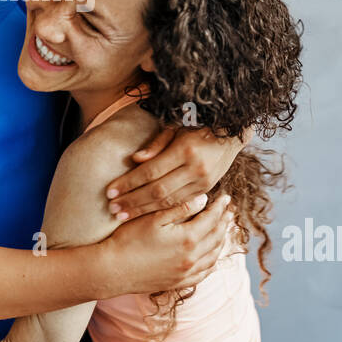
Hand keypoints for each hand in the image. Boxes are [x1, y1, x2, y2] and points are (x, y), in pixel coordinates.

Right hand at [100, 191, 231, 295]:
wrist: (112, 270)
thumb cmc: (128, 240)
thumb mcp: (153, 218)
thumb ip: (180, 208)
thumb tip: (203, 199)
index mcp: (187, 238)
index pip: (211, 219)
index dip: (219, 207)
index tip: (226, 198)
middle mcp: (191, 258)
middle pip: (216, 237)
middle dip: (224, 222)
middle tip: (229, 211)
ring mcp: (186, 273)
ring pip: (213, 255)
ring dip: (221, 241)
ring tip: (224, 230)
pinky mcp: (178, 283)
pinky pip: (204, 273)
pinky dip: (212, 262)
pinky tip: (212, 256)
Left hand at [103, 124, 251, 221]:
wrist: (232, 133)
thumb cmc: (197, 125)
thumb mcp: (176, 127)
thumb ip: (156, 144)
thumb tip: (135, 159)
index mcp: (185, 150)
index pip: (150, 172)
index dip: (128, 183)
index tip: (110, 191)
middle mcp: (196, 169)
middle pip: (158, 191)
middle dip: (132, 201)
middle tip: (112, 209)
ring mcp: (204, 182)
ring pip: (169, 202)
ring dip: (144, 210)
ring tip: (122, 216)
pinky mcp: (207, 189)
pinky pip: (181, 204)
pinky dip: (162, 210)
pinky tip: (145, 214)